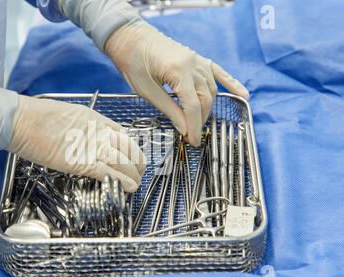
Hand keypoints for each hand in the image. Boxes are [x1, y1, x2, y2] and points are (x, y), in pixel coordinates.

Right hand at [7, 96, 145, 191]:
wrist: (21, 120)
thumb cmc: (38, 117)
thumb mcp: (70, 115)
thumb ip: (85, 127)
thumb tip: (90, 137)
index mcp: (96, 120)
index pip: (124, 135)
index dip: (132, 148)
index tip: (133, 157)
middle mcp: (99, 132)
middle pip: (130, 149)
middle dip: (138, 162)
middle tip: (139, 172)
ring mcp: (91, 147)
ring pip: (124, 162)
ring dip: (133, 174)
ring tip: (136, 182)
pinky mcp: (81, 163)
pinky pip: (109, 173)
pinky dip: (122, 181)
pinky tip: (130, 187)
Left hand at [105, 22, 248, 146]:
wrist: (129, 37)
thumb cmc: (132, 61)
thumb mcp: (146, 90)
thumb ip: (169, 109)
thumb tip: (184, 129)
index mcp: (178, 71)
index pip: (193, 106)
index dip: (193, 126)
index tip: (192, 141)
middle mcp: (193, 64)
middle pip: (205, 98)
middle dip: (200, 120)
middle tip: (192, 136)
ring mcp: (197, 59)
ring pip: (211, 89)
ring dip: (208, 108)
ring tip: (199, 124)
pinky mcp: (196, 58)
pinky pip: (218, 72)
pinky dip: (231, 83)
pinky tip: (243, 94)